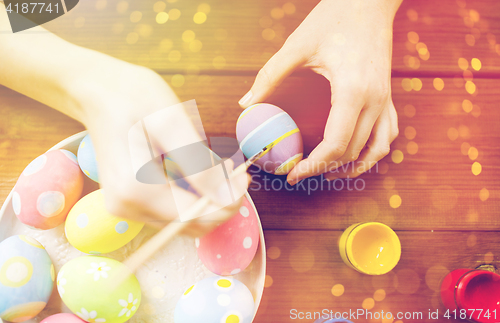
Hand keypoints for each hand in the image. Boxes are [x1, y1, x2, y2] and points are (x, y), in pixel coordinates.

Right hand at [68, 63, 248, 235]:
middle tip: (235, 171)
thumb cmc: (132, 96)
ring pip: (183, 220)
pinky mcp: (129, 201)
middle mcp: (127, 207)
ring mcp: (125, 207)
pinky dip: (192, 196)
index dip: (227, 201)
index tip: (243, 176)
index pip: (194, 216)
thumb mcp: (171, 122)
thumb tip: (227, 196)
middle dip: (219, 202)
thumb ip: (198, 165)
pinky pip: (171, 210)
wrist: (97, 91)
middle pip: (189, 224)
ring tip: (219, 168)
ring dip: (207, 200)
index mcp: (135, 189)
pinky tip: (199, 172)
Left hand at [238, 0, 400, 183]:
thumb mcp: (297, 45)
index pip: (336, 144)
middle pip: (352, 151)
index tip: (291, 173)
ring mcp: (386, 99)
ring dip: (353, 167)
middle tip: (298, 172)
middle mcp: (375, 100)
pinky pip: (388, 134)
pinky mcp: (388, 95)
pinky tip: (355, 154)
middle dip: (324, 168)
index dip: (313, 165)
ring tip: (328, 173)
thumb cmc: (335, 17)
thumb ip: (270, 76)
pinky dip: (373, 151)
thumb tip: (245, 103)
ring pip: (376, 149)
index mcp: (353, 91)